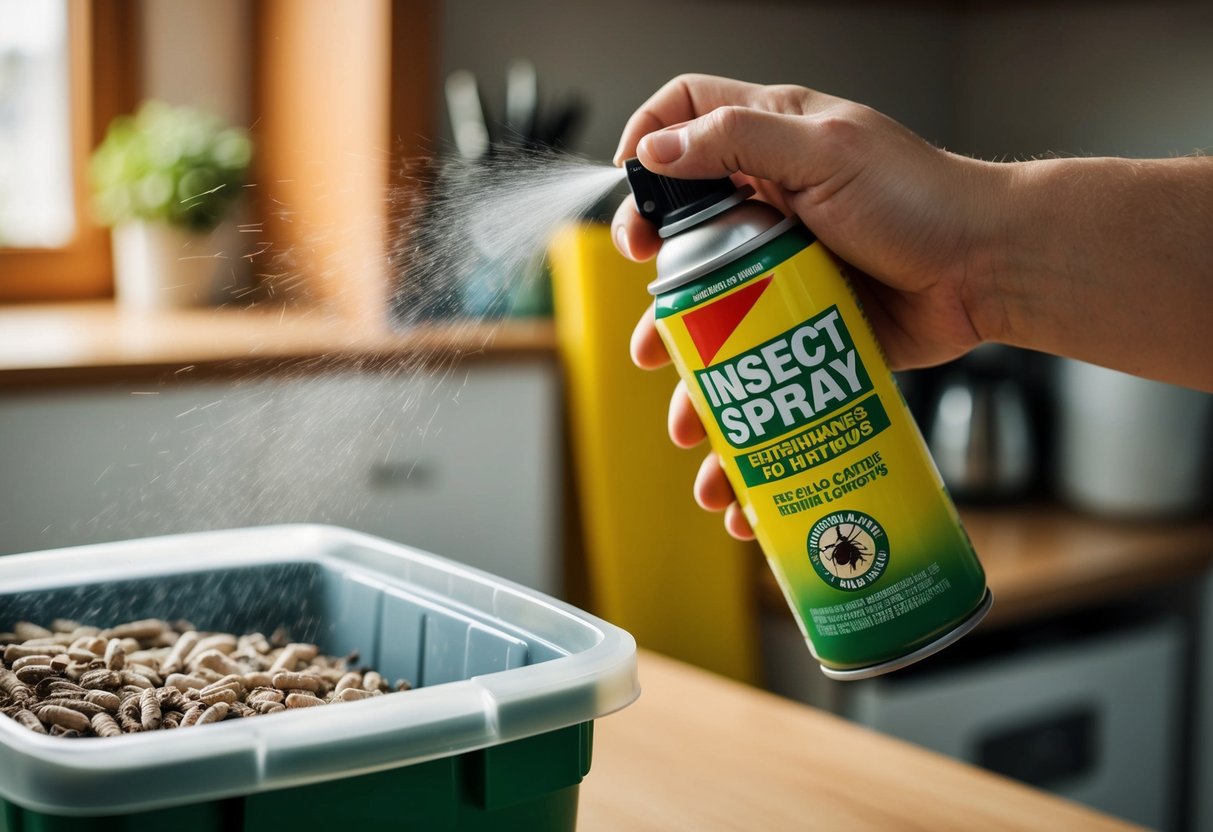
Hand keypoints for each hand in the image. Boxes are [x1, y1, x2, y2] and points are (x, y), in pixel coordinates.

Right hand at [613, 74, 1010, 539]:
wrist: (991, 270)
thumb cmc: (924, 200)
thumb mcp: (825, 153)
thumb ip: (738, 139)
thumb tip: (654, 151)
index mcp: (771, 143)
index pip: (684, 120)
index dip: (646, 150)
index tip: (634, 208)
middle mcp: (771, 205)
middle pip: (684, 249)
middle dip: (658, 307)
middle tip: (652, 340)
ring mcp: (787, 271)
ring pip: (717, 329)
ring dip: (694, 386)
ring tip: (689, 426)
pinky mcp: (809, 327)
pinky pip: (761, 373)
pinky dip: (743, 423)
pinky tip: (731, 465)